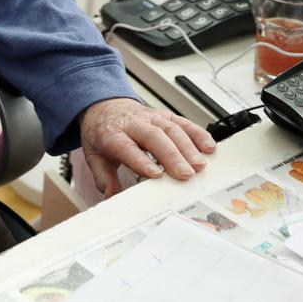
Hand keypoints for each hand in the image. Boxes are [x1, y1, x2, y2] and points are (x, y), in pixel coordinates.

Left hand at [79, 98, 215, 197]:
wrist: (105, 107)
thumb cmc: (103, 133)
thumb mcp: (94, 155)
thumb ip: (103, 176)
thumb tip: (111, 194)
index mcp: (112, 134)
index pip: (126, 147)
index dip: (141, 160)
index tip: (156, 175)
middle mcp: (133, 123)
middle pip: (154, 137)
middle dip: (172, 155)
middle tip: (186, 174)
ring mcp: (151, 117)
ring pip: (171, 129)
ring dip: (188, 147)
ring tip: (200, 165)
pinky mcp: (165, 115)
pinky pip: (183, 122)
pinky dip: (198, 134)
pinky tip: (208, 147)